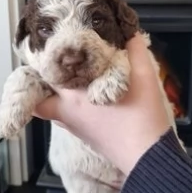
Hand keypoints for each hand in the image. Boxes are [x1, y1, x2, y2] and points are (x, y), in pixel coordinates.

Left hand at [34, 33, 170, 174]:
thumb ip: (135, 50)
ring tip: (72, 79)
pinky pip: (68, 119)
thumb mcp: (144, 76)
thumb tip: (130, 34)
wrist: (149, 158)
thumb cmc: (142, 116)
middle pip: (42, 97)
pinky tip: (88, 99)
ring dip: (58, 95)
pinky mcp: (86, 138)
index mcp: (74, 96)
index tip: (49, 51)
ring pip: (54, 109)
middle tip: (58, 66)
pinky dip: (71, 107)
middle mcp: (68, 113)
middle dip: (46, 81)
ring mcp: (76, 128)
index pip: (44, 76)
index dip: (43, 63)